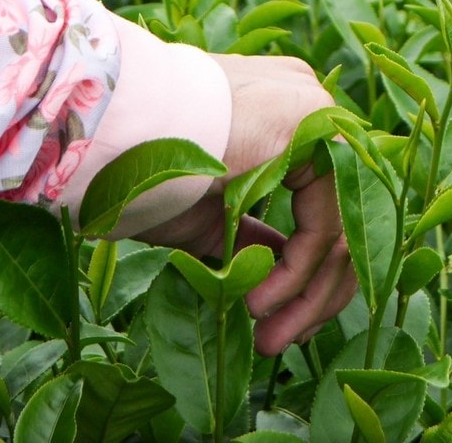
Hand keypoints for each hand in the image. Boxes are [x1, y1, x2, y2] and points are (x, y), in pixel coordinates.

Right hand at [137, 54, 356, 355]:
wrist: (113, 133)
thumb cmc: (142, 168)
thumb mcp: (206, 212)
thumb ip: (247, 237)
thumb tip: (273, 278)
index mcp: (287, 118)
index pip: (319, 206)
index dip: (304, 275)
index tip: (273, 321)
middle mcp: (313, 110)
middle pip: (337, 220)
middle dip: (311, 295)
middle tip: (278, 341)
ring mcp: (321, 117)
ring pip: (338, 230)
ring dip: (305, 297)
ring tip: (268, 337)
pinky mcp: (318, 135)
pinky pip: (323, 225)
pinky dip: (296, 275)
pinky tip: (257, 303)